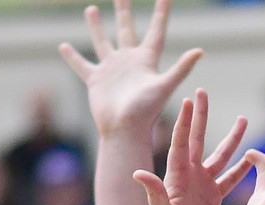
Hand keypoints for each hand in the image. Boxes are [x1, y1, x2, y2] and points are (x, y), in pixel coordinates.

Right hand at [59, 0, 201, 136]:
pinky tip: (63, 46)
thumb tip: (200, 50)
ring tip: (92, 9)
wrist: (124, 131)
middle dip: (124, 11)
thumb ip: (181, 68)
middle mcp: (129, 62)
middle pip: (127, 29)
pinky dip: (72, 57)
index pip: (156, 30)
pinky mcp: (96, 81)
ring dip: (96, 26)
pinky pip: (82, 65)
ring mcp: (111, 70)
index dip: (161, 12)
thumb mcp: (164, 86)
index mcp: (147, 60)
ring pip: (102, 41)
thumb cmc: (145, 112)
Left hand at [132, 89, 250, 204]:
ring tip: (244, 119)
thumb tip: (138, 173)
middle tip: (203, 92)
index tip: (189, 99)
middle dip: (202, 116)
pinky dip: (243, 169)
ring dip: (232, 139)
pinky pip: (231, 179)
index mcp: (176, 177)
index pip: (181, 143)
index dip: (186, 122)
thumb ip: (153, 193)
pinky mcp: (214, 198)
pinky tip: (255, 157)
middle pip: (198, 140)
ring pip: (221, 156)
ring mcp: (202, 186)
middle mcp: (189, 177)